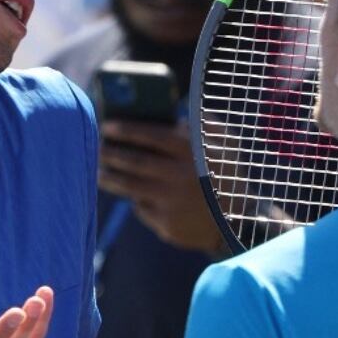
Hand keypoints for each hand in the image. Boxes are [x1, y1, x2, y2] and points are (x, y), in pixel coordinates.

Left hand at [99, 120, 223, 253]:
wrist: (239, 221)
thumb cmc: (227, 174)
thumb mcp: (225, 143)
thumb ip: (202, 124)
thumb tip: (174, 112)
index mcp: (191, 151)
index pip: (149, 135)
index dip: (125, 129)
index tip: (107, 126)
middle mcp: (179, 176)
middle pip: (133, 161)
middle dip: (110, 153)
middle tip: (99, 147)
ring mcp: (171, 203)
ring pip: (129, 187)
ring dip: (110, 178)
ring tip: (100, 172)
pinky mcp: (166, 225)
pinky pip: (141, 208)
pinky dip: (136, 200)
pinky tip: (133, 195)